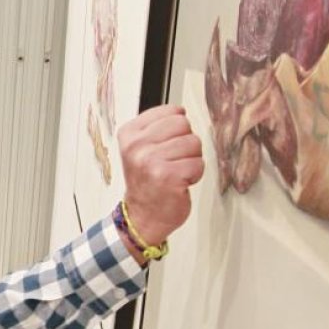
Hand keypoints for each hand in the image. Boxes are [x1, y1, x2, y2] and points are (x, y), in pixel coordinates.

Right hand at [117, 105, 204, 249]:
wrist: (142, 217)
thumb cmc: (147, 183)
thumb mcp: (140, 148)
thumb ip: (156, 127)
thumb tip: (181, 111)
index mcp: (129, 134)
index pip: (171, 111)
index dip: (176, 129)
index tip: (165, 146)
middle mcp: (137, 146)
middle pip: (184, 124)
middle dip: (186, 143)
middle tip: (173, 160)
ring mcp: (151, 161)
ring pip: (194, 143)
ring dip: (191, 160)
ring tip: (176, 172)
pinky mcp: (168, 177)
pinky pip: (198, 164)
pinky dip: (194, 175)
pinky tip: (180, 182)